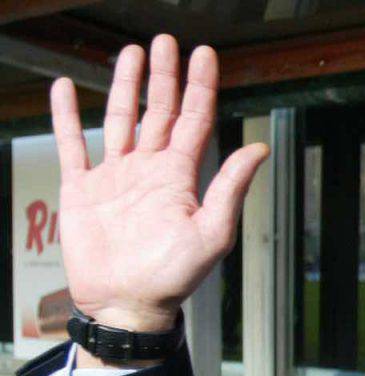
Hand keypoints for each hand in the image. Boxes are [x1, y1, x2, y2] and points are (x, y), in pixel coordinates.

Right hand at [51, 35, 267, 335]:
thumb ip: (231, 186)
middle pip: (158, 111)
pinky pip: (73, 145)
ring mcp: (115, 177)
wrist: (126, 305)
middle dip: (164, 76)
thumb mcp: (212, 231)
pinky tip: (68, 90)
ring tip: (131, 54)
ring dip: (126, 87)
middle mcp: (149, 170)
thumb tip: (259, 147)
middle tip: (166, 43)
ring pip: (121, 120)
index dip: (200, 86)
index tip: (203, 55)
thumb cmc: (172, 277)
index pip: (194, 119)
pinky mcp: (83, 190)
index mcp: (180, 176)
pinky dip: (68, 117)